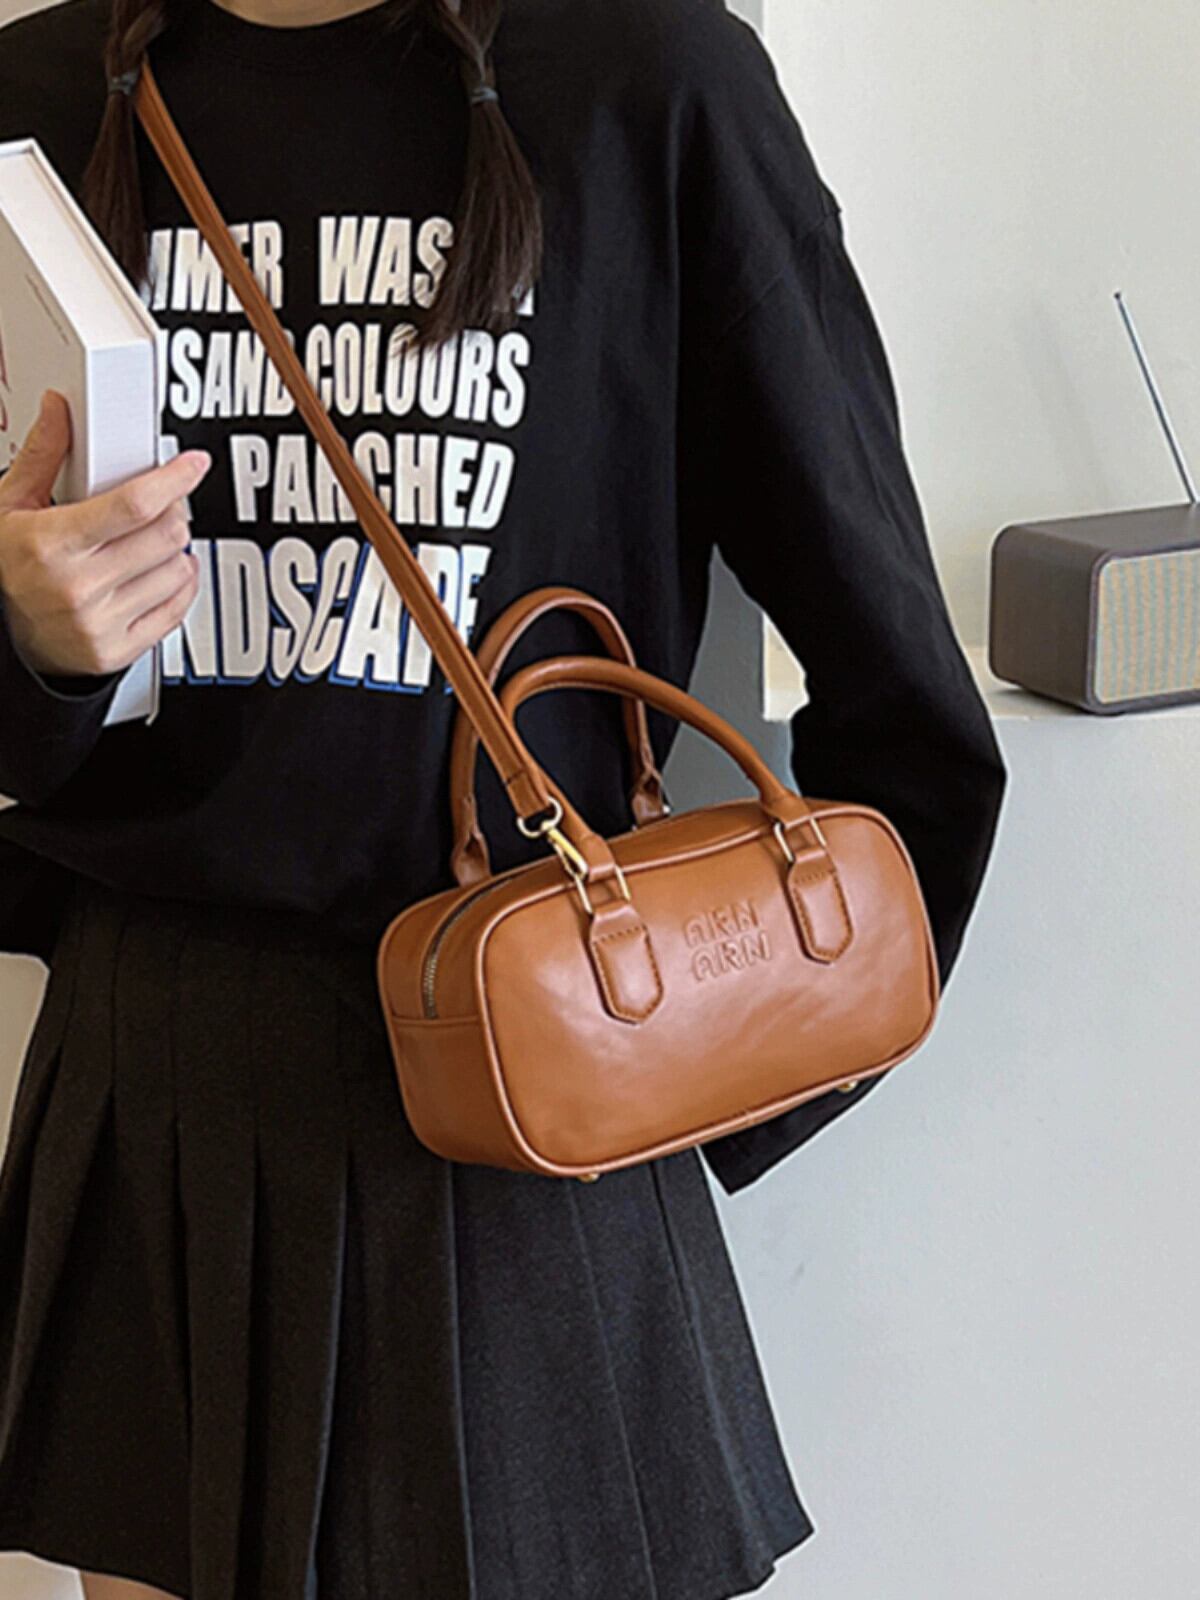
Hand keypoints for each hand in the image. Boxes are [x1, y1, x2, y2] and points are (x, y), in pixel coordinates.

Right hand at [0, 388, 211, 677]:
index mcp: (51, 544)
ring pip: (178, 570)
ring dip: (176, 550)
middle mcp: (78, 586)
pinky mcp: (117, 649)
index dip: (173, 479)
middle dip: (174, 511)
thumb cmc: (6, 567)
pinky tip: (160, 573)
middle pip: (166, 535)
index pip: (133, 505)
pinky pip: (177, 609)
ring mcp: (100, 622)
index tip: (192, 466)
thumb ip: (43, 456)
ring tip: (150, 543)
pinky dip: (179, 585)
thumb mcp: (10, 505)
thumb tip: (58, 410)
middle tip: (164, 504)